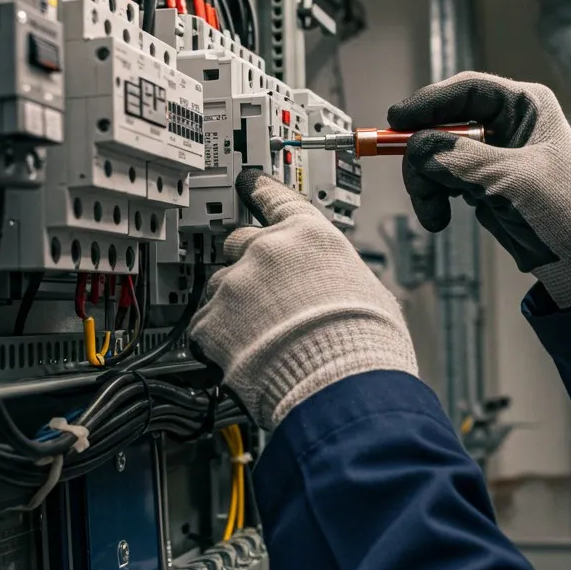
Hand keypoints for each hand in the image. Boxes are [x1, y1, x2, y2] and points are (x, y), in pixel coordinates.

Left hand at [189, 170, 418, 429]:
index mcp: (310, 236)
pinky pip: (203, 325)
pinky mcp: (211, 321)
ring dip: (233, 307)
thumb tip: (332, 283)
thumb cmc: (366, 346)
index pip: (276, 198)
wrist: (341, 388)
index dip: (259, 189)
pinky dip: (216, 340)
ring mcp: (235, 284)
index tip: (247, 182)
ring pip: (219, 286)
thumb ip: (335, 273)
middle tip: (265, 297)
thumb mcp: (368, 290)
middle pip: (239, 242)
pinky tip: (243, 356)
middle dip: (247, 265)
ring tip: (261, 339)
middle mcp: (268, 250)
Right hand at [388, 71, 570, 307]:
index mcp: (525, 106)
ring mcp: (489, 152)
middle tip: (416, 180)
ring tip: (433, 211)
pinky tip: (438, 217)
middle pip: (441, 123)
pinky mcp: (478, 180)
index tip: (397, 119)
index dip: (429, 102)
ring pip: (434, 153)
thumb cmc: (567, 211)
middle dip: (423, 155)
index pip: (467, 91)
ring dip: (425, 183)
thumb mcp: (513, 180)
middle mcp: (505, 123)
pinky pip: (439, 178)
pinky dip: (432, 197)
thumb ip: (463, 159)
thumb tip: (418, 148)